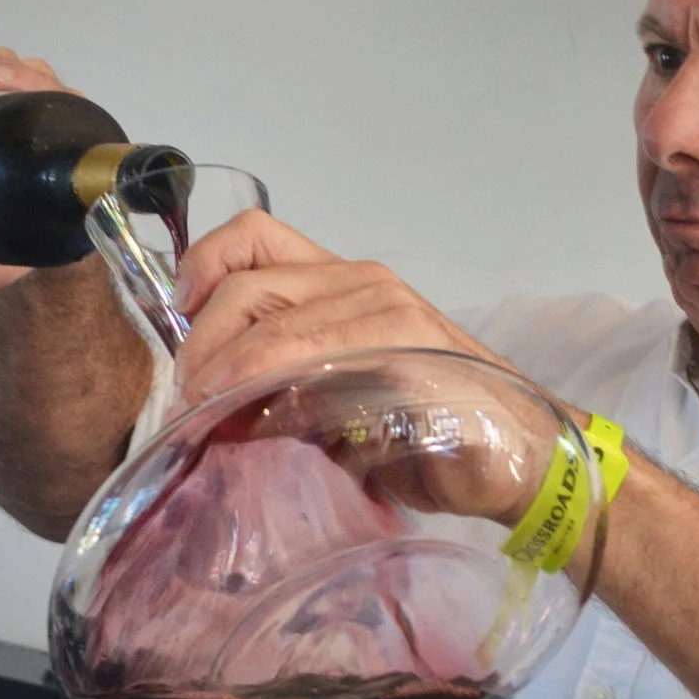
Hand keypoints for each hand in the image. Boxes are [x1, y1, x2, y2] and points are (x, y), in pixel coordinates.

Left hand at [172, 212, 552, 521]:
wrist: (518, 457)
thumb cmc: (431, 433)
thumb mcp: (341, 400)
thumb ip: (285, 388)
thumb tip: (210, 405)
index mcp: (343, 284)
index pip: (252, 241)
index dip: (202, 269)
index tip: (179, 327)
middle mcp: (363, 283)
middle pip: (249, 280)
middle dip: (201, 340)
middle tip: (188, 396)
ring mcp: (386, 310)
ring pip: (274, 314)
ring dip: (226, 364)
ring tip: (209, 411)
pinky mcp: (404, 348)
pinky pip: (316, 353)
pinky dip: (270, 382)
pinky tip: (258, 420)